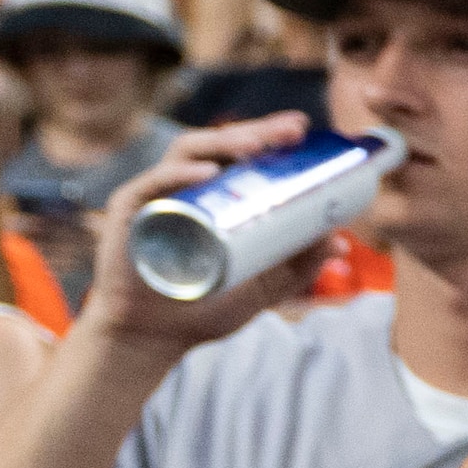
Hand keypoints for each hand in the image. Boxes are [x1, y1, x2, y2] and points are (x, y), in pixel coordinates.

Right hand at [81, 115, 334, 357]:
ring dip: (222, 143)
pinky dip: (178, 175)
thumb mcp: (263, 286)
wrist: (152, 338)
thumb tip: (340, 243)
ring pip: (187, 154)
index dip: (270, 136)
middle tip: (292, 130)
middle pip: (219, 146)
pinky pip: (151, 185)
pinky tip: (205, 173)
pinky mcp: (128, 214)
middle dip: (257, 132)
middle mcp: (185, 188)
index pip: (241, 155)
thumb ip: (299, 265)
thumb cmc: (205, 307)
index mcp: (214, 197)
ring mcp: (156, 197)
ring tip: (256, 145)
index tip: (303, 128)